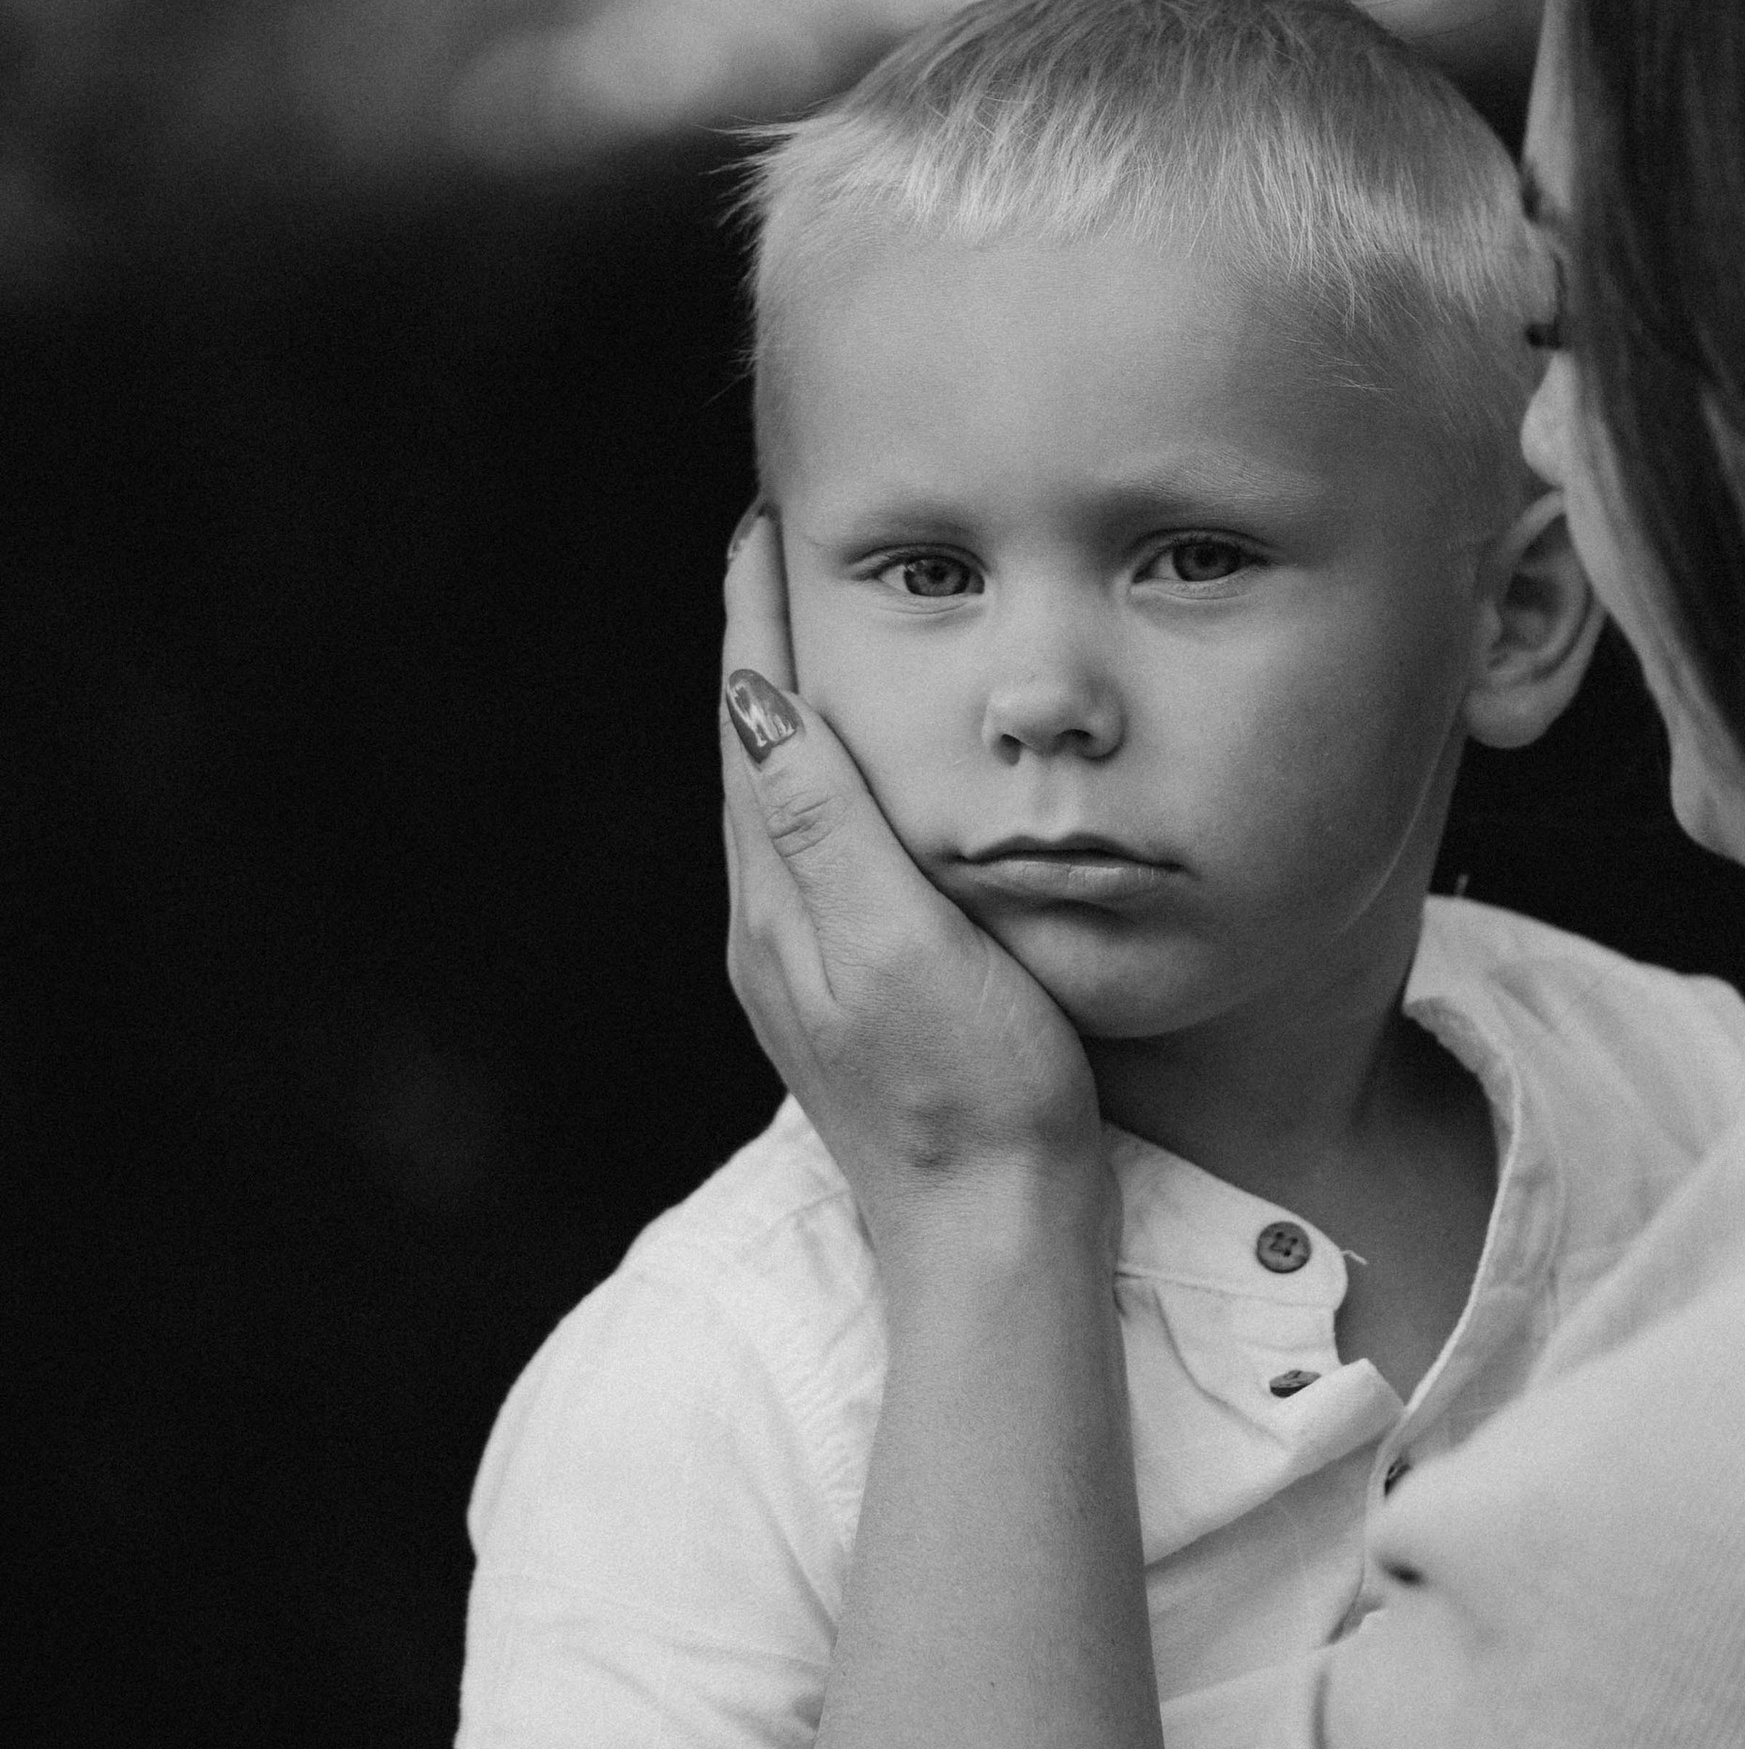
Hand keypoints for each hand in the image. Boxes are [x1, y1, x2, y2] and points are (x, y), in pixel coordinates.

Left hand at [719, 511, 1102, 1242]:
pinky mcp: (850, 997)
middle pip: (753, 747)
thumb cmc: (974, 1094)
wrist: (989, 1234)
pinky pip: (818, 851)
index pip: (751, 717)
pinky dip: (826, 779)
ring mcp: (806, 967)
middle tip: (788, 540)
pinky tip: (860, 781)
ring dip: (790, 706)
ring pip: (781, 799)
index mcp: (780, 899)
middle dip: (764, 638)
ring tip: (820, 629)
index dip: (757, 613)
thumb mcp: (902, 948)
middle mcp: (774, 926)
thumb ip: (828, 828)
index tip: (768, 515)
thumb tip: (755, 702)